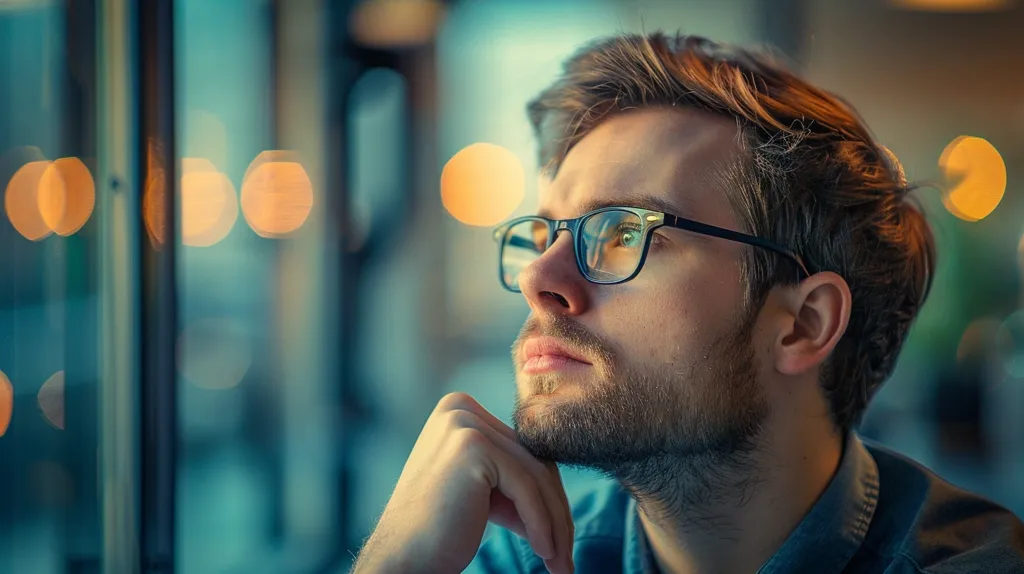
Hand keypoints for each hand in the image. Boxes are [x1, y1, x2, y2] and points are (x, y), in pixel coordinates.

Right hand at [352, 392, 574, 573]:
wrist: (403, 559)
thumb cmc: (440, 532)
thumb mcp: (484, 493)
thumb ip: (514, 478)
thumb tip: (560, 492)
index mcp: (459, 410)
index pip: (523, 450)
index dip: (547, 495)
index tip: (560, 536)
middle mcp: (460, 408)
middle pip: (532, 458)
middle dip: (554, 510)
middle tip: (565, 555)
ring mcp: (464, 424)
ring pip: (535, 474)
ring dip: (554, 522)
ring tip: (561, 562)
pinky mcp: (472, 446)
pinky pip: (526, 487)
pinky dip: (541, 523)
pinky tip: (545, 552)